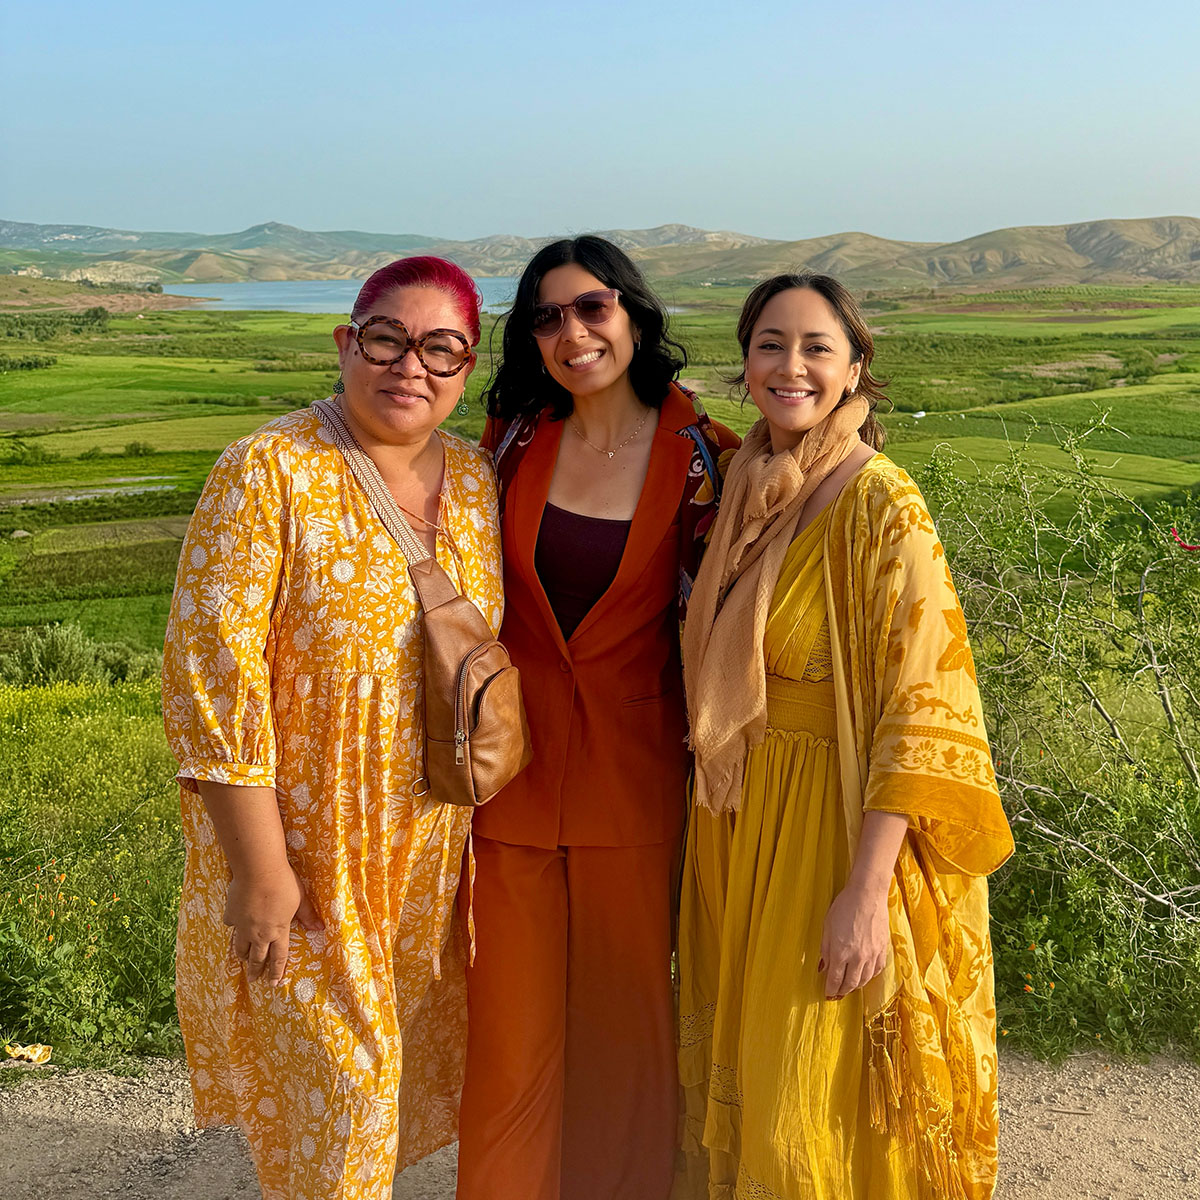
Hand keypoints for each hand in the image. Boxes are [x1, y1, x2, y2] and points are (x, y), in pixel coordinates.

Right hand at [223, 864, 322, 985]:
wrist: (258, 870)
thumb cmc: (283, 882)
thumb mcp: (300, 898)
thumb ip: (307, 915)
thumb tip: (319, 928)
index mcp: (278, 931)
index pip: (278, 957)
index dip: (276, 971)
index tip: (273, 984)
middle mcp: (259, 933)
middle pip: (257, 957)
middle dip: (256, 970)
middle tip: (254, 980)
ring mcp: (243, 925)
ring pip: (241, 946)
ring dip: (243, 954)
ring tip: (244, 959)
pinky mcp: (231, 914)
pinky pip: (231, 925)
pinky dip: (233, 927)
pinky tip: (234, 924)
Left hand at [818, 879, 889, 999]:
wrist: (868, 895)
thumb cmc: (844, 906)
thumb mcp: (827, 927)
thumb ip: (825, 949)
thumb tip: (823, 967)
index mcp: (841, 952)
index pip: (835, 979)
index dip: (830, 989)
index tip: (827, 993)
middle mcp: (858, 958)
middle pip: (850, 984)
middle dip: (842, 991)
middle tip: (837, 994)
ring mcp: (872, 955)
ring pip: (865, 980)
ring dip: (856, 986)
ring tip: (849, 986)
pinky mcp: (883, 950)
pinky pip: (877, 970)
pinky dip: (870, 977)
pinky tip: (865, 975)